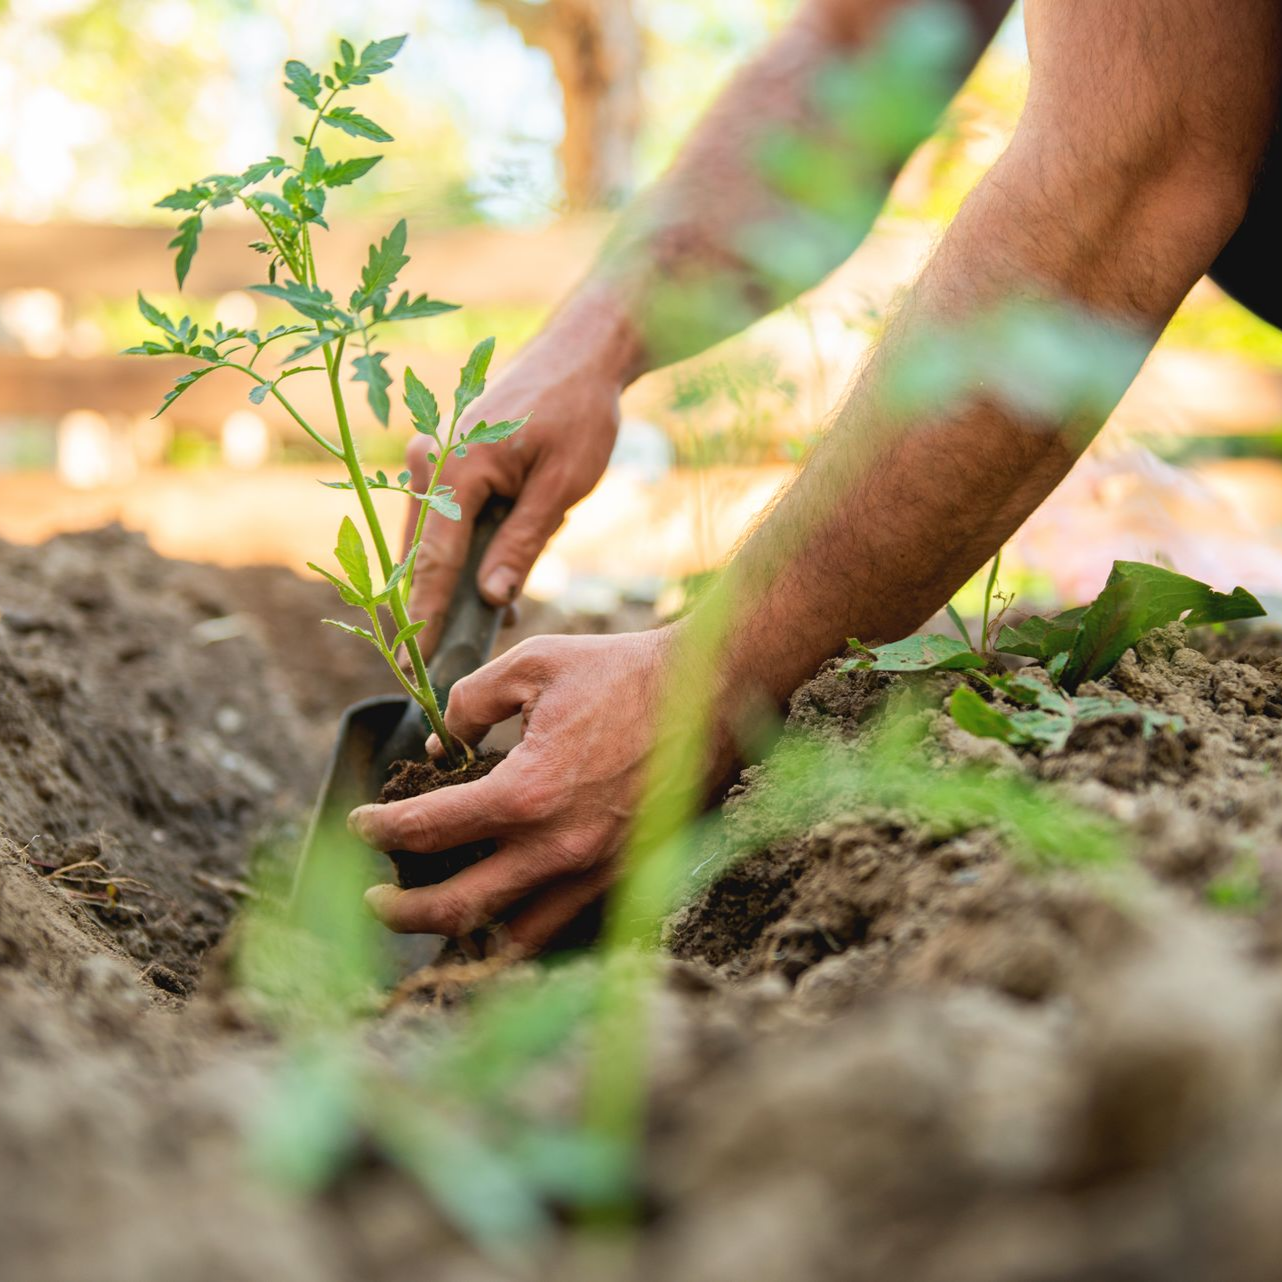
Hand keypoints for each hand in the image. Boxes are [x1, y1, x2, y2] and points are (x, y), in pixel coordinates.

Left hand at [349, 627, 679, 954]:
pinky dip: (523, 929)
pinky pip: (564, 927)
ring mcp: (597, 873)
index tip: (360, 822)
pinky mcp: (627, 878)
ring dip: (462, 932)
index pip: (427, 829)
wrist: (714, 691)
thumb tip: (442, 743)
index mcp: (528, 793)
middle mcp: (559, 849)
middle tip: (375, 898)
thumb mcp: (534, 664)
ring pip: (511, 938)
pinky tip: (505, 907)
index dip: (379, 827)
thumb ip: (470, 701)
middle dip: (400, 911)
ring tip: (437, 914)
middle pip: (456, 910)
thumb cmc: (624, 671)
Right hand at [402, 333, 624, 654]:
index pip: (433, 561)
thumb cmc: (578, 414)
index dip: (424, 618)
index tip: (414, 666)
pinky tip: (494, 581)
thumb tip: (490, 599)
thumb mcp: (561, 486)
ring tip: (485, 621)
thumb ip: (523, 544)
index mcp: (455, 467)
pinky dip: (461, 553)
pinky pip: (444, 520)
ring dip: (452, 581)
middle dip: (435, 607)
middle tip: (444, 659)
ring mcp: (432, 457)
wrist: (581, 354)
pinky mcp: (444, 460)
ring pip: (431, 541)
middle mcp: (429, 460)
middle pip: (422, 555)